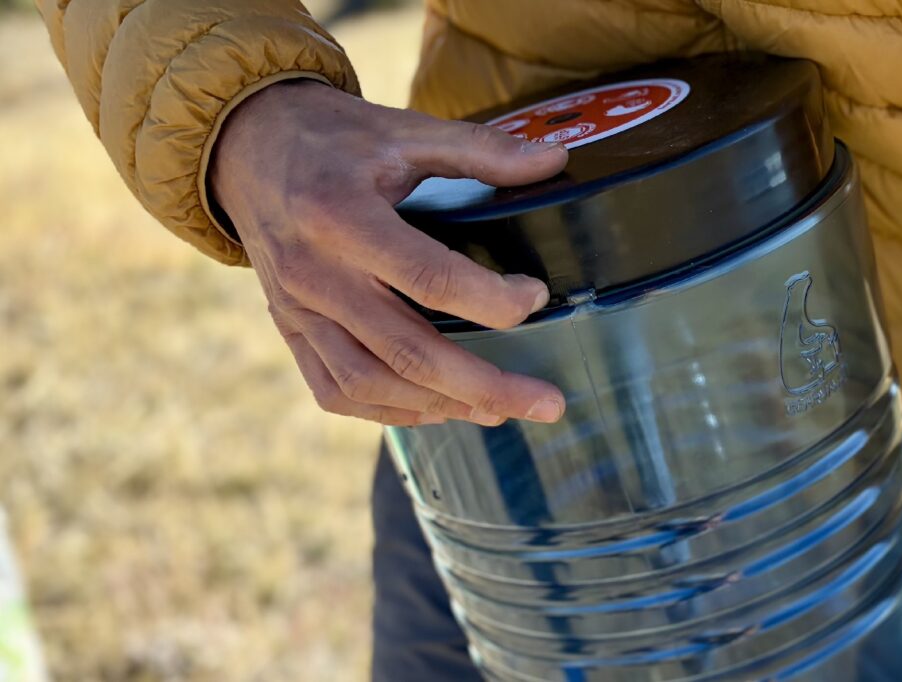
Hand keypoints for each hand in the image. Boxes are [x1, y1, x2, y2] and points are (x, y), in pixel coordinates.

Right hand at [210, 80, 568, 426]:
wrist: (245, 147)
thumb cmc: (331, 138)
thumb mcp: (402, 130)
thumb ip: (479, 148)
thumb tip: (554, 159)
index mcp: (341, 216)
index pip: (429, 278)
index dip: (491, 298)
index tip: (535, 297)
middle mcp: (315, 274)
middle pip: (407, 351)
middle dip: (484, 386)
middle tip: (546, 403)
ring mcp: (298, 310)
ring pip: (371, 382)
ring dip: (442, 406)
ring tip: (500, 412)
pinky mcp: (290, 329)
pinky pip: (335, 390)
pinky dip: (388, 411)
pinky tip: (436, 409)